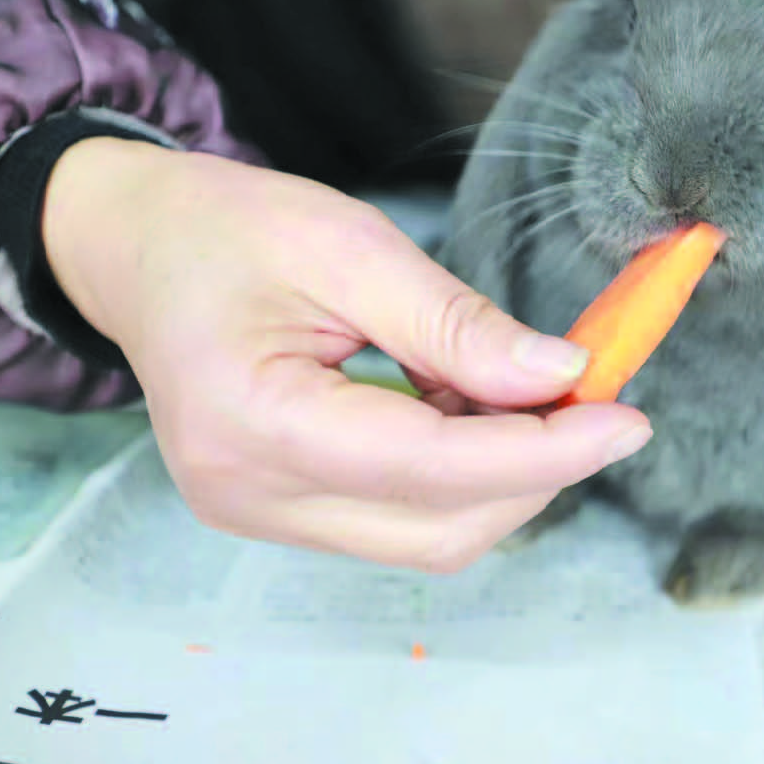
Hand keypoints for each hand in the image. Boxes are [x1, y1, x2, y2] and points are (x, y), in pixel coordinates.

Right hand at [42, 138, 652, 570]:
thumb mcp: (347, 245)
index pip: (430, 470)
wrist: (137, 247)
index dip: (544, 452)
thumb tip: (560, 374)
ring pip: (430, 535)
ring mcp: (262, 513)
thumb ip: (453, 322)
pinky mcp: (282, 508)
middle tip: (595, 396)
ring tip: (530, 388)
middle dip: (538, 472)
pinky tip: (476, 404)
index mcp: (252, 423)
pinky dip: (464, 470)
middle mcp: (251, 494)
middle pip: (441, 530)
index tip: (626, 418)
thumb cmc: (226, 228)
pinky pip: (401, 516)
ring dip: (505, 473)